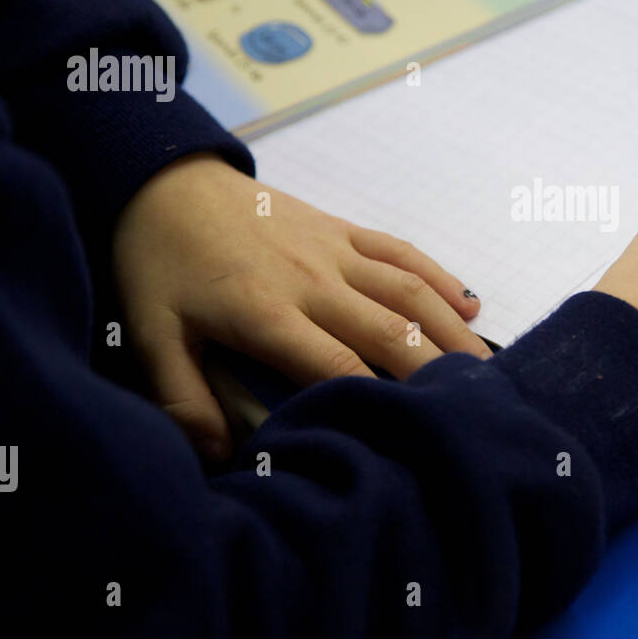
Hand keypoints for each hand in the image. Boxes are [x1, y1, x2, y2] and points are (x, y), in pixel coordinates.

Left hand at [112, 154, 491, 459]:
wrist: (164, 182)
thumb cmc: (158, 265)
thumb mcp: (151, 336)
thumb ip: (183, 397)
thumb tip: (217, 457)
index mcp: (266, 311)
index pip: (337, 364)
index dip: (378, 398)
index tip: (411, 431)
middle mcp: (311, 279)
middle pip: (389, 328)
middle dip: (436, 370)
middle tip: (475, 407)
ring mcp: (332, 249)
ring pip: (407, 289)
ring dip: (451, 327)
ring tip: (486, 366)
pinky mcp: (341, 228)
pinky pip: (400, 251)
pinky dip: (438, 277)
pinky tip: (469, 304)